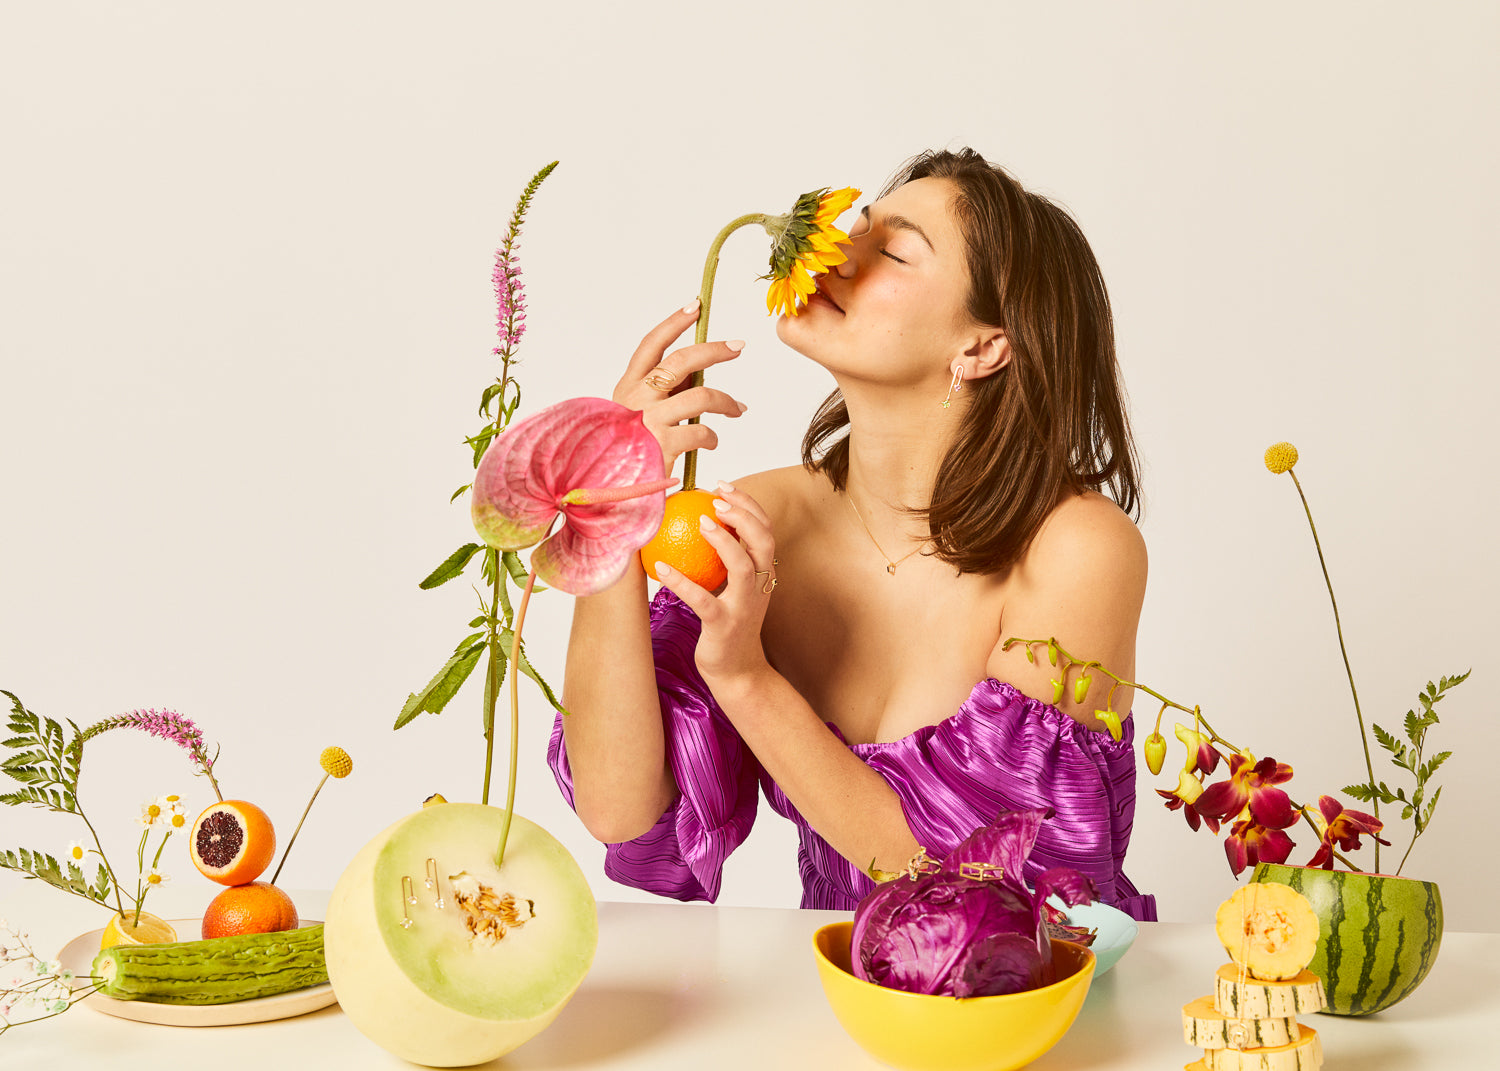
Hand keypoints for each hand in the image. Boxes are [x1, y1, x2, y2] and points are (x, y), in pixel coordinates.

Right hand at [614, 301, 747, 474]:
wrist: (604, 490)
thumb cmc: (625, 452)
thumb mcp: (635, 415)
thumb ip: (662, 394)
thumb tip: (697, 372)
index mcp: (626, 387)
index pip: (651, 345)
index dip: (674, 323)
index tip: (695, 306)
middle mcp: (635, 399)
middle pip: (682, 361)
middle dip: (714, 350)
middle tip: (737, 346)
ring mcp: (648, 421)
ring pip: (701, 396)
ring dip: (726, 401)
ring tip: (738, 409)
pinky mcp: (662, 446)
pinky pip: (701, 431)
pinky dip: (713, 436)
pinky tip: (712, 442)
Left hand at [650, 482, 777, 690]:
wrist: (738, 671)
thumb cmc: (729, 623)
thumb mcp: (731, 588)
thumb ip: (722, 560)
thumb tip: (692, 522)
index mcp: (763, 572)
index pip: (765, 529)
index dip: (748, 504)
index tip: (724, 486)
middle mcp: (760, 585)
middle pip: (763, 539)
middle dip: (743, 513)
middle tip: (716, 498)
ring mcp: (744, 605)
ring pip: (742, 565)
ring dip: (722, 539)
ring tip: (700, 521)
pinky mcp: (724, 625)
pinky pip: (702, 599)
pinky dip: (681, 581)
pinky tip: (660, 567)